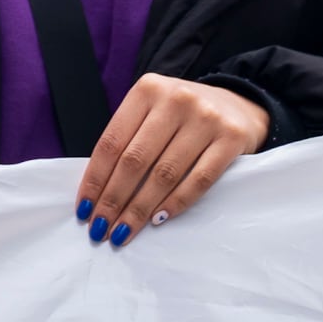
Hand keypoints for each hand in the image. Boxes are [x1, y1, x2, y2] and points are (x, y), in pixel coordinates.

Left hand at [76, 75, 270, 242]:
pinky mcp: (231, 139)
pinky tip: (158, 219)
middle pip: (135, 160)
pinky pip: (199, 179)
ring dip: (140, 209)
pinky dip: (176, 203)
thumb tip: (98, 188)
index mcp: (147, 90)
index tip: (84, 207)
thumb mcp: (153, 111)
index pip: (112, 142)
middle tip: (101, 227)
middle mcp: (176, 100)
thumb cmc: (183, 115)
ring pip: (164, 174)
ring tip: (124, 231)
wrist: (238, 105)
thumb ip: (129, 138)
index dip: (95, 178)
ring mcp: (206, 118)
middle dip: (113, 199)